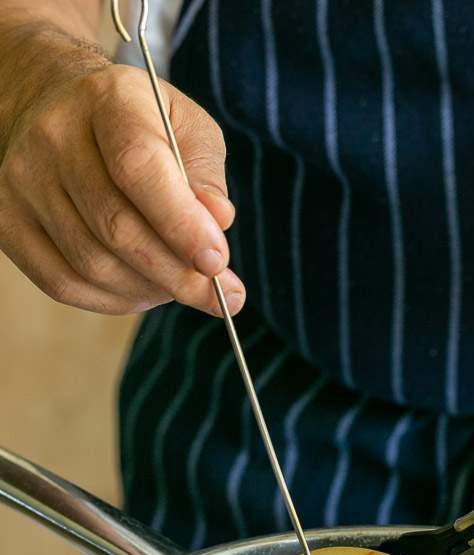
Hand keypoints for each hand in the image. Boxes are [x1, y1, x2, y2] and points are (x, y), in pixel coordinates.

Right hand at [0, 58, 244, 315]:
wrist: (54, 106)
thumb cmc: (138, 124)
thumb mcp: (185, 125)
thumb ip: (206, 173)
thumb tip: (219, 221)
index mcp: (106, 102)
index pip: (138, 168)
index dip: (181, 224)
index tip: (217, 261)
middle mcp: (53, 137)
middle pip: (116, 228)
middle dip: (176, 274)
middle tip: (217, 296)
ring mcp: (21, 181)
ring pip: (92, 264)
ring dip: (149, 289)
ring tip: (182, 286)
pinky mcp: (7, 222)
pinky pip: (65, 283)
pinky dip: (114, 300)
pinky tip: (144, 291)